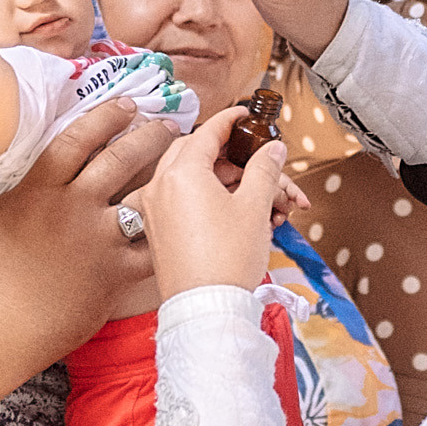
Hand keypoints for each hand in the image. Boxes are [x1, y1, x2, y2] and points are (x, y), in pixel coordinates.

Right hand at [0, 94, 166, 403]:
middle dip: (150, 134)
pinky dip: (171, 233)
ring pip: (145, 197)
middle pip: (122, 158)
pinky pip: (154, 246)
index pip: (79, 137)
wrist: (1, 328)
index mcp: (42, 187)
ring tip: (188, 162)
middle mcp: (76, 206)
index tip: (126, 103)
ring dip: (168, 176)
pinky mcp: (117, 272)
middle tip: (168, 123)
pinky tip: (189, 219)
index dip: (106, 115)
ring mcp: (100, 239)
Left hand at [139, 106, 294, 299]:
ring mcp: (154, 211)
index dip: (233, 119)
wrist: (206, 310)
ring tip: (268, 205)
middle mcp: (159, 187)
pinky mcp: (158, 233)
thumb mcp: (254, 207)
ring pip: (193, 180)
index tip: (247, 115)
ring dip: (230, 184)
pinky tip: (244, 218)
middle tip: (260, 164)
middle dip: (234, 157)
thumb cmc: (227, 261)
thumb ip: (265, 169)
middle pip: (197, 153)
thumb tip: (272, 149)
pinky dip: (212, 202)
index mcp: (181, 173)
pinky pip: (184, 203)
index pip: (208, 131)